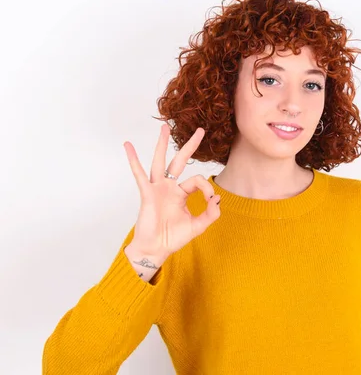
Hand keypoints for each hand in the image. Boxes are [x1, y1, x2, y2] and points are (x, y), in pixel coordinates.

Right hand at [122, 124, 220, 264]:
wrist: (156, 249)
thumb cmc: (173, 238)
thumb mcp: (198, 226)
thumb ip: (211, 213)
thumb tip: (218, 198)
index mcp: (181, 193)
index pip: (197, 181)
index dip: (207, 188)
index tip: (211, 200)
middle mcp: (169, 187)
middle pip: (180, 161)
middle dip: (190, 145)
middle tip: (201, 130)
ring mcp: (157, 189)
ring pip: (160, 161)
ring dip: (162, 144)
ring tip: (164, 127)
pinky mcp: (147, 193)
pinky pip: (140, 174)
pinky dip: (133, 160)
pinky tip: (128, 146)